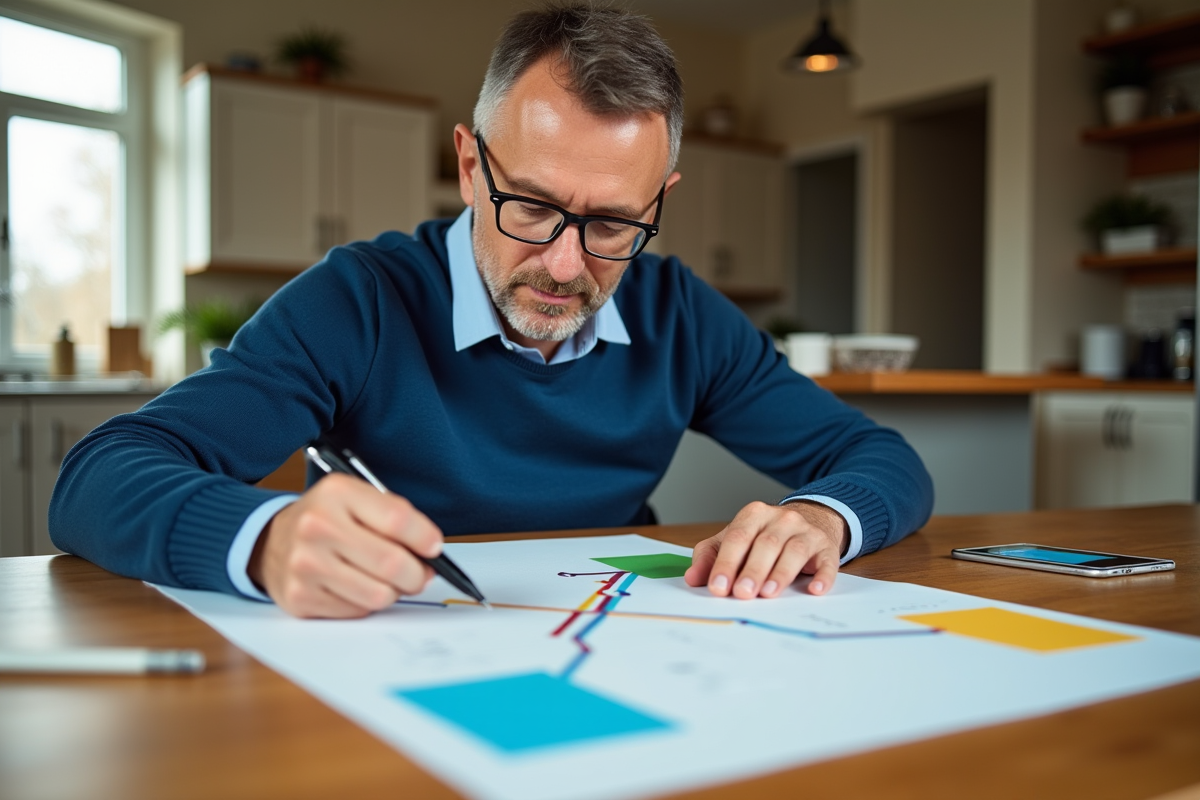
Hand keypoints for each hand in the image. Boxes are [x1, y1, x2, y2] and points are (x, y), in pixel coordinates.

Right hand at [248, 474, 441, 617]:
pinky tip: (355, 586)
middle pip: (392, 563)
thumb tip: (431, 554)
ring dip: (393, 592)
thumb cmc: (326, 519)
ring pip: (379, 594)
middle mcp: (318, 527)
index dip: (425, 538)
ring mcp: (306, 564)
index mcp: (338, 493)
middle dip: (417, 574)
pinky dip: (366, 603)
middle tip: (418, 574)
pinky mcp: (301, 597)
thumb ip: (394, 518)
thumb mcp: (356, 499)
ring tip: (385, 580)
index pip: (398, 519)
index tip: (434, 548)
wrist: (269, 541)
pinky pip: (358, 611)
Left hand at [684, 500, 848, 598]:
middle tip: (742, 594)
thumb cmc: (765, 536)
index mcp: (754, 514)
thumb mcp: (735, 539)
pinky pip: (827, 562)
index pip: (737, 537)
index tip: (718, 587)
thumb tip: (692, 578)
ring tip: (768, 594)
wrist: (810, 521)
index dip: (726, 563)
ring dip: (780, 574)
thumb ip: (711, 556)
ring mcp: (806, 532)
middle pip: (766, 544)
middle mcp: (782, 519)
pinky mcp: (826, 548)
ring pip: (794, 551)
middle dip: (752, 571)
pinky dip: (822, 577)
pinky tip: (814, 590)